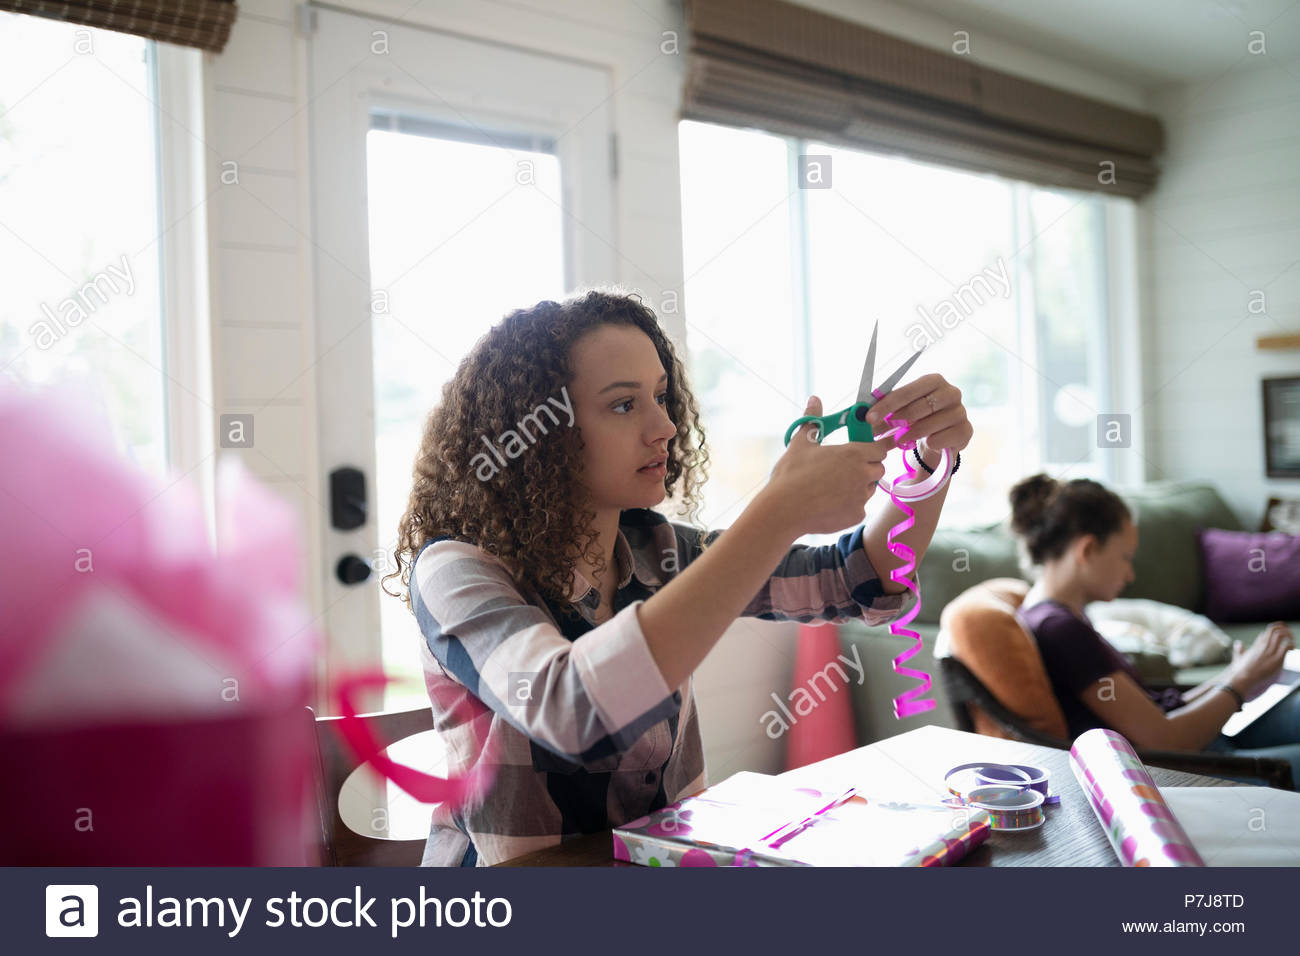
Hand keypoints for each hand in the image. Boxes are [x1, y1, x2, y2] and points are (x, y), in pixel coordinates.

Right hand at [762, 396, 895, 535]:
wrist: (783, 510)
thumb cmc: (791, 474)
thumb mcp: (801, 443)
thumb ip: (812, 420)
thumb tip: (814, 399)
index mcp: (853, 454)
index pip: (879, 449)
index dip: (874, 449)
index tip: (867, 450)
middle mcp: (862, 475)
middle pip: (879, 469)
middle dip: (868, 468)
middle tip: (847, 469)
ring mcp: (861, 498)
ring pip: (870, 489)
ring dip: (860, 486)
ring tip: (835, 487)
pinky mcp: (856, 516)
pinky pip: (859, 508)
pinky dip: (849, 506)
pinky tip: (830, 504)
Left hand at [863, 373, 972, 459]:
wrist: (938, 438)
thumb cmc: (916, 419)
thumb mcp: (901, 410)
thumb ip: (886, 408)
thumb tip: (859, 413)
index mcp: (934, 380)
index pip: (909, 390)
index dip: (888, 404)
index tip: (870, 417)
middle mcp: (951, 393)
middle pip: (921, 406)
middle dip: (898, 419)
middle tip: (882, 431)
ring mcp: (961, 412)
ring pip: (932, 423)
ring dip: (912, 433)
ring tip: (899, 440)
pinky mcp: (966, 431)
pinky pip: (945, 438)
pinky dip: (932, 442)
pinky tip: (926, 444)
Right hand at [1227, 622, 1293, 692]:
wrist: (1241, 682)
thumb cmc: (1238, 674)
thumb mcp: (1238, 659)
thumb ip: (1239, 651)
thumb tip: (1238, 643)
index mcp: (1255, 646)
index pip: (1266, 633)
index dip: (1275, 632)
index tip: (1282, 637)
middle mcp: (1262, 646)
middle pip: (1274, 629)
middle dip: (1284, 630)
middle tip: (1290, 637)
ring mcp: (1269, 652)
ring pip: (1281, 634)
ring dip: (1289, 636)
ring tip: (1292, 644)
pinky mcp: (1276, 660)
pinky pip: (1287, 646)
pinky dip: (1291, 645)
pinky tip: (1292, 649)